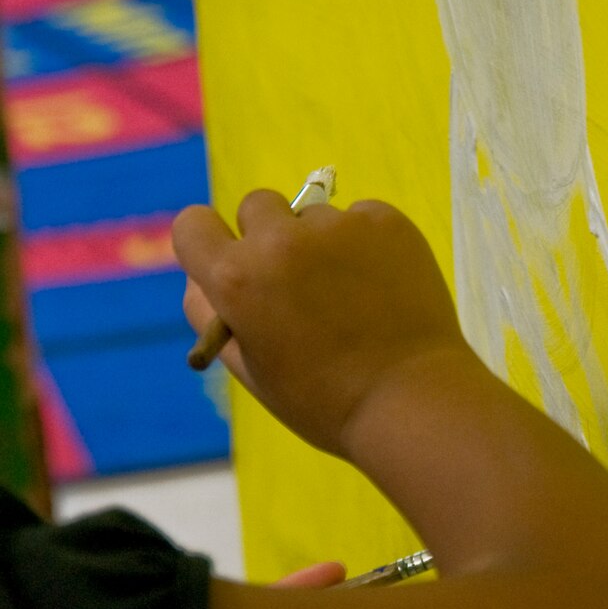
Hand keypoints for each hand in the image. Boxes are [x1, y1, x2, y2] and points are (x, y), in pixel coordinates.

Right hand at [174, 188, 466, 457]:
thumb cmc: (324, 400)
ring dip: (322, 245)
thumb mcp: (251, 370)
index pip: (192, 225)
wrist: (413, 401)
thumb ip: (212, 316)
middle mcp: (280, 240)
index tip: (229, 262)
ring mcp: (337, 226)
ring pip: (313, 217)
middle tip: (298, 284)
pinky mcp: (384, 221)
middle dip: (268, 237)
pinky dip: (366, 245)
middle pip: (256, 206)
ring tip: (352, 298)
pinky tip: (382, 288)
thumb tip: (199, 277)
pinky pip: (360, 219)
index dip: (208, 245)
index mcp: (237, 279)